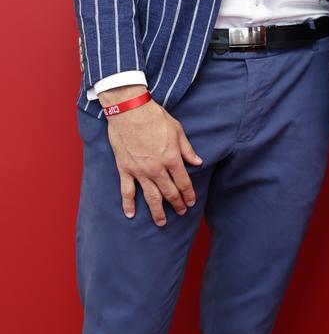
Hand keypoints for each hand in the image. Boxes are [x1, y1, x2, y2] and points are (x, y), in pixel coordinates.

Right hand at [101, 86, 202, 225]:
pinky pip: (127, 191)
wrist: (129, 110)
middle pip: (169, 192)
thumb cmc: (155, 117)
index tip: (191, 202)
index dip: (188, 194)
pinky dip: (128, 204)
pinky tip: (131, 215)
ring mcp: (140, 171)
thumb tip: (198, 162)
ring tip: (162, 222)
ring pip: (151, 197)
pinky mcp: (125, 169)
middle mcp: (157, 169)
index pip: (183, 182)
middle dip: (176, 204)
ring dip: (157, 211)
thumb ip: (187, 150)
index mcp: (172, 158)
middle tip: (180, 212)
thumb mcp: (177, 130)